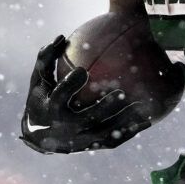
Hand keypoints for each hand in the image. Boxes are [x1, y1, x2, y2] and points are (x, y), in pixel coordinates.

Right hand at [19, 35, 151, 153]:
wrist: (39, 138)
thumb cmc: (41, 100)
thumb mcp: (38, 81)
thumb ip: (46, 60)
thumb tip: (61, 36)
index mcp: (51, 109)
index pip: (60, 97)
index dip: (70, 85)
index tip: (82, 70)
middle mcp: (66, 128)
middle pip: (87, 119)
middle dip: (103, 108)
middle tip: (120, 93)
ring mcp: (79, 140)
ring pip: (104, 132)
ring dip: (122, 121)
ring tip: (141, 107)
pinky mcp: (90, 147)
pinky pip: (112, 141)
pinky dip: (129, 133)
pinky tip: (146, 122)